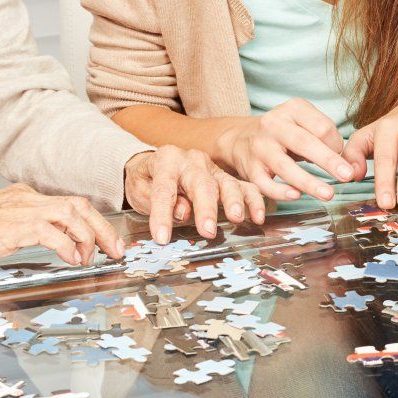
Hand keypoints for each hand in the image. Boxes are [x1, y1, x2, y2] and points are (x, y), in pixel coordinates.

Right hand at [0, 183, 125, 273]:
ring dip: (89, 237)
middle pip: (78, 205)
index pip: (68, 204)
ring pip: (71, 213)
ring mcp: (18, 210)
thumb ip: (22, 233)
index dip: (92, 222)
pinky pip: (50, 231)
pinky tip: (71, 260)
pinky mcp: (9, 227)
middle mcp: (24, 199)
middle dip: (103, 228)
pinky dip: (68, 245)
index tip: (105, 241)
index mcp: (22, 198)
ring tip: (94, 258)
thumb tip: (52, 248)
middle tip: (115, 251)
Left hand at [124, 144, 262, 242]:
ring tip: (236, 218)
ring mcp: (212, 168)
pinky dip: (253, 201)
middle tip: (207, 231)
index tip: (162, 238)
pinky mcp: (226, 178)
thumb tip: (182, 211)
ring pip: (226, 183)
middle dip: (205, 208)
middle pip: (201, 184)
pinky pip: (244, 186)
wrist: (155, 164)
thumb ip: (154, 199)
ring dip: (233, 202)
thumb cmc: (147, 178)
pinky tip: (257, 216)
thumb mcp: (139, 187)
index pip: (164, 188)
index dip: (162, 214)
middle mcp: (192, 160)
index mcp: (166, 159)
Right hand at [213, 99, 357, 201]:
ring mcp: (260, 147)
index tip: (343, 158)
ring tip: (328, 194)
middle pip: (304, 143)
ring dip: (308, 182)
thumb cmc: (282, 133)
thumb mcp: (302, 121)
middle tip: (347, 175)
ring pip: (285, 166)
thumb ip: (323, 137)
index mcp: (292, 110)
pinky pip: (265, 184)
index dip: (336, 145)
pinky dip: (281, 192)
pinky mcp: (250, 168)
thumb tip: (345, 163)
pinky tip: (297, 196)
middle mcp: (274, 125)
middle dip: (328, 161)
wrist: (240, 137)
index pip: (322, 127)